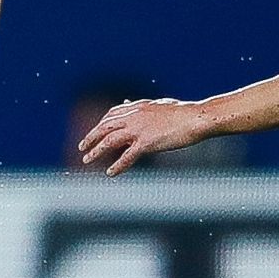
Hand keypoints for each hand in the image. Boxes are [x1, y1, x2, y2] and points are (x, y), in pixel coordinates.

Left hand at [78, 98, 208, 176]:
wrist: (196, 118)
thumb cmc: (184, 113)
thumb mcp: (160, 105)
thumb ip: (144, 107)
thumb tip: (130, 104)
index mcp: (139, 107)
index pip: (112, 114)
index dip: (101, 124)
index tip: (95, 131)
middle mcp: (135, 116)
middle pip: (105, 126)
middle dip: (91, 136)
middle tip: (81, 146)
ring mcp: (139, 129)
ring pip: (109, 140)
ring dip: (96, 151)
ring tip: (87, 160)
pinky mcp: (147, 142)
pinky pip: (127, 156)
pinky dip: (117, 165)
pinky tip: (111, 173)